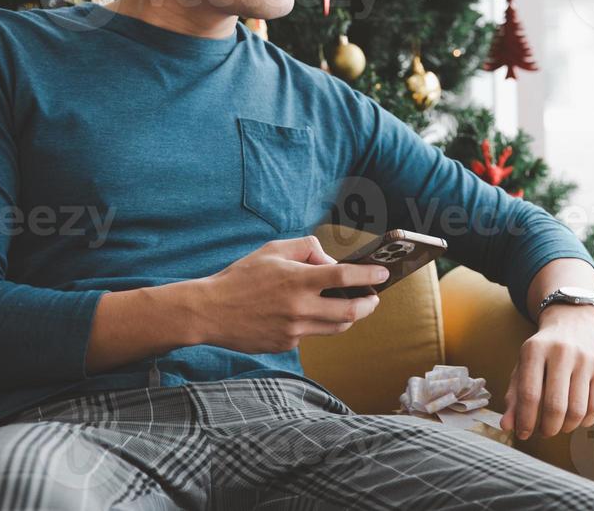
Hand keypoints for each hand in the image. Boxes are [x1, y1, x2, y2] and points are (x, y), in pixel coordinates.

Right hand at [192, 235, 385, 354]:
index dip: (369, 275)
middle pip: (351, 311)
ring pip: (337, 327)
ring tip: (353, 305)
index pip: (344, 276)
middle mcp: (300, 308)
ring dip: (350, 317)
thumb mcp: (273, 250)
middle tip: (374, 297)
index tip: (384, 273)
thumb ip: (306, 249)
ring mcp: (293, 330)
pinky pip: (312, 334)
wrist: (210, 312)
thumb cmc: (241, 276)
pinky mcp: (286, 345)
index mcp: (297, 280)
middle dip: (369, 304)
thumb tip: (329, 261)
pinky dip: (319, 323)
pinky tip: (312, 313)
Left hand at [500, 305, 593, 440]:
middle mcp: (561, 352)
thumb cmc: (543, 350)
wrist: (573, 320)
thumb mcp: (523, 365)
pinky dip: (584, 422)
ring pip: (577, 411)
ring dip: (566, 427)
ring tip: (558, 425)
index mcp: (535, 349)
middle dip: (547, 428)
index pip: (529, 395)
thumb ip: (514, 396)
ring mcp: (585, 359)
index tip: (523, 434)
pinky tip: (575, 418)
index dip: (525, 421)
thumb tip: (507, 426)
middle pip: (555, 407)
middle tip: (543, 432)